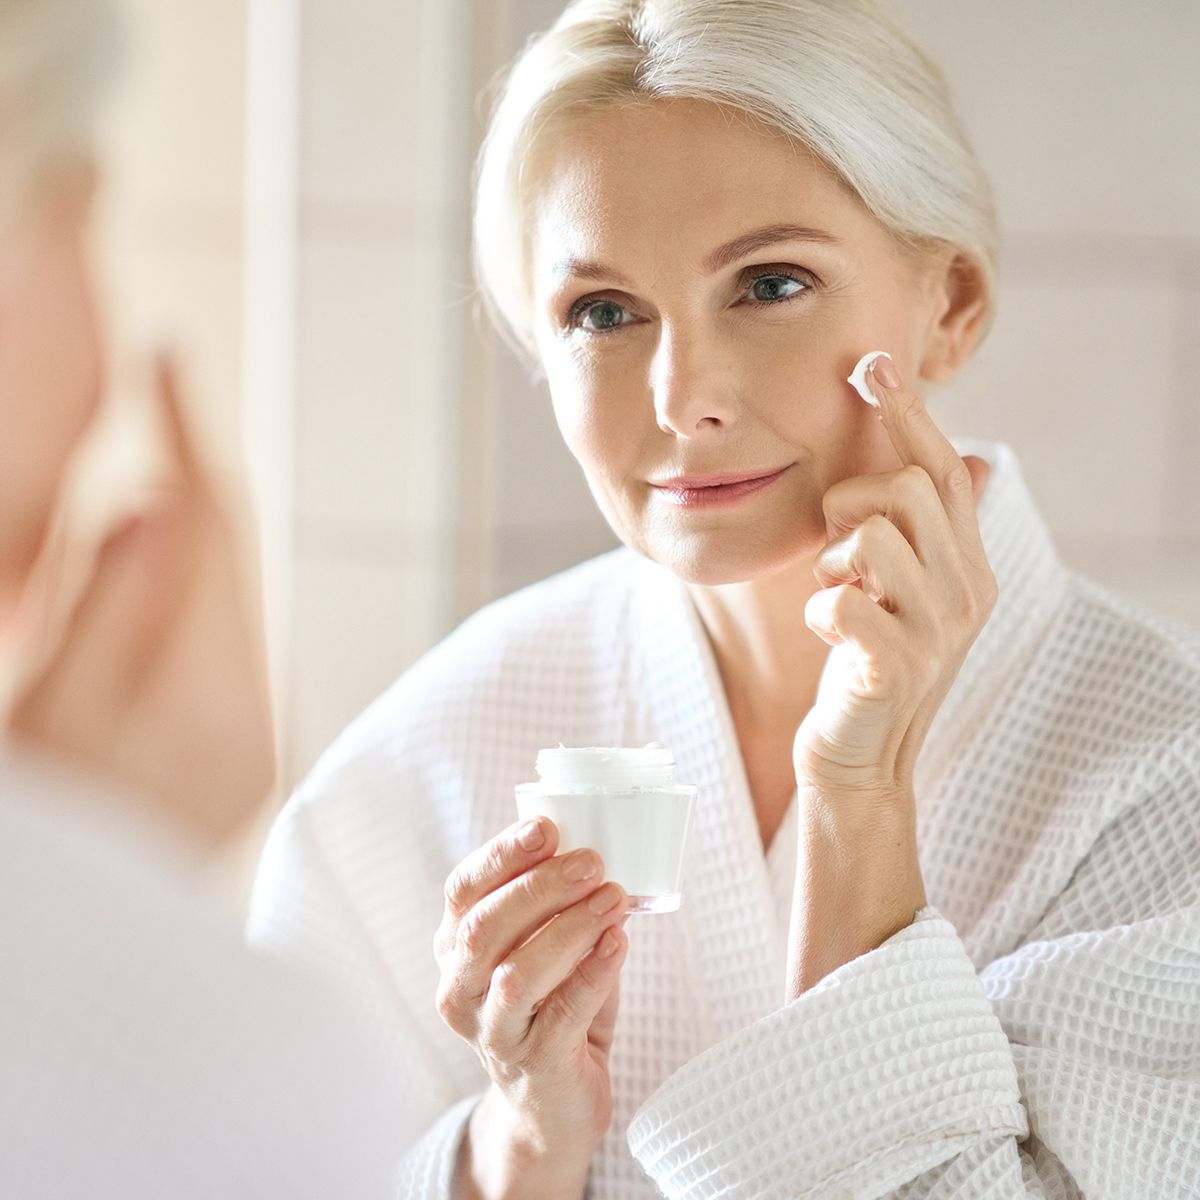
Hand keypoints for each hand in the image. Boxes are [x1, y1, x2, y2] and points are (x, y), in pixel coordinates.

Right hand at [8, 354, 274, 847]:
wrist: (76, 958)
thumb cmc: (50, 833)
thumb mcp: (53, 714)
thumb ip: (113, 607)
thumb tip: (160, 499)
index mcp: (212, 702)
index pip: (211, 534)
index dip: (186, 436)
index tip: (162, 354)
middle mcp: (251, 716)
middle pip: (229, 559)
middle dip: (192, 474)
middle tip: (159, 387)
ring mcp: (247, 737)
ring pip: (223, 596)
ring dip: (187, 527)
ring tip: (152, 450)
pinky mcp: (231, 752)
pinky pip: (214, 641)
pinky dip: (182, 588)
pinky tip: (147, 557)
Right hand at [434, 817, 630, 1188]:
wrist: (552, 1106)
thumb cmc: (552, 1005)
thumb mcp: (542, 947)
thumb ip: (556, 904)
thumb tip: (595, 849)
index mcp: (456, 947)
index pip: (463, 890)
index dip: (501, 855)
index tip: (546, 827)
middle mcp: (460, 989)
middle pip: (484, 927)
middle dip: (540, 887)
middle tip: (592, 862)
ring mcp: (492, 1033)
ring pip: (517, 974)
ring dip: (570, 928)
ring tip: (615, 900)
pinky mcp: (533, 1066)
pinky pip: (561, 1014)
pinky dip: (593, 973)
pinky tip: (618, 943)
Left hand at [792, 353, 996, 805]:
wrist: (861, 759)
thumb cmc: (870, 664)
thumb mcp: (906, 592)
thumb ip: (931, 531)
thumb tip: (974, 458)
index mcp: (968, 566)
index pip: (945, 470)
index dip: (910, 415)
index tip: (872, 364)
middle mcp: (965, 591)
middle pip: (906, 488)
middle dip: (851, 503)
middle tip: (839, 552)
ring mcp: (935, 631)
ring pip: (873, 537)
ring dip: (834, 562)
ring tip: (838, 596)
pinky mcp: (895, 667)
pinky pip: (841, 601)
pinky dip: (819, 611)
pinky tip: (830, 636)